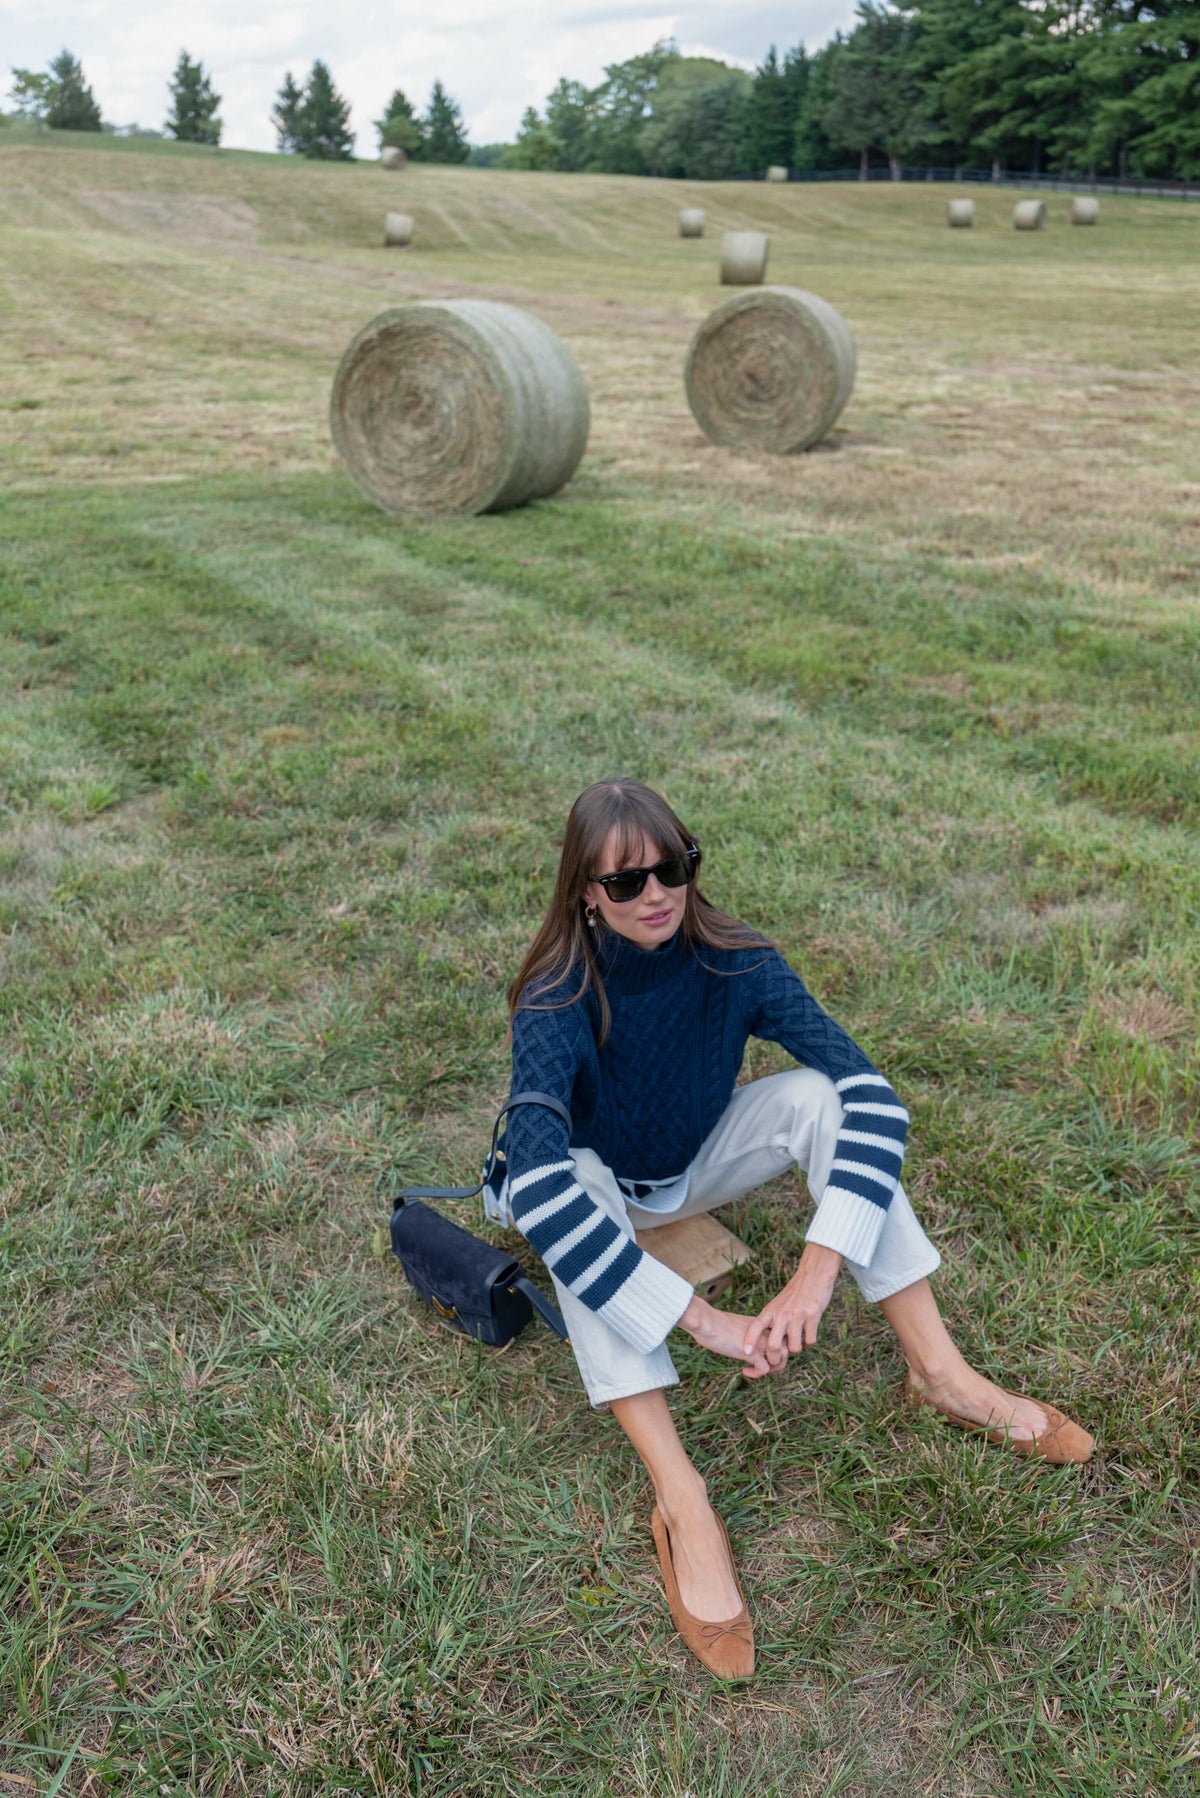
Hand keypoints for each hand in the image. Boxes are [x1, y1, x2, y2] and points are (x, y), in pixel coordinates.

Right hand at [678, 1295, 784, 1377]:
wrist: (706, 1321)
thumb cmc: (713, 1323)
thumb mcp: (734, 1327)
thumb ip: (742, 1333)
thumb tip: (738, 1339)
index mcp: (761, 1324)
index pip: (780, 1336)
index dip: (776, 1347)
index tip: (763, 1354)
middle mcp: (764, 1331)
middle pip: (786, 1347)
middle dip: (778, 1360)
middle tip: (764, 1366)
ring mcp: (760, 1342)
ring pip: (781, 1358)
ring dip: (772, 1368)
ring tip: (757, 1370)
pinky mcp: (752, 1353)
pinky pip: (765, 1369)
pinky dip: (756, 1374)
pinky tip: (745, 1371)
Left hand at [742, 1243, 842, 1371]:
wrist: (813, 1275)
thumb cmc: (794, 1293)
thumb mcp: (777, 1304)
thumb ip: (772, 1320)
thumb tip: (767, 1343)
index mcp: (771, 1310)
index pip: (756, 1327)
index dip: (750, 1341)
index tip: (747, 1353)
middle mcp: (782, 1314)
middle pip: (774, 1345)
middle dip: (774, 1358)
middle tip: (777, 1361)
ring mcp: (797, 1316)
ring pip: (794, 1347)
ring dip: (796, 1349)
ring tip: (797, 1341)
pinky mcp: (813, 1316)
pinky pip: (810, 1341)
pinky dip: (809, 1342)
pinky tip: (808, 1334)